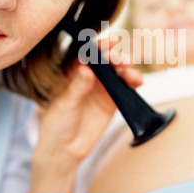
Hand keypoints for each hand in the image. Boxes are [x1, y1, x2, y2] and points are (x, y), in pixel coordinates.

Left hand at [28, 39, 141, 192]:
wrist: (64, 150)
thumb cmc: (56, 124)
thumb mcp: (65, 104)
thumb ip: (77, 87)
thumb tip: (86, 68)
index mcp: (72, 72)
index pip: (87, 54)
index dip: (100, 46)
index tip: (110, 42)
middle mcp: (89, 77)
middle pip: (106, 61)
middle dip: (116, 58)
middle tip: (124, 60)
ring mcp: (101, 88)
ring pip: (118, 73)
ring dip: (127, 71)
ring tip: (133, 76)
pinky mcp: (112, 101)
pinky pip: (125, 88)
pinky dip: (132, 83)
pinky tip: (137, 82)